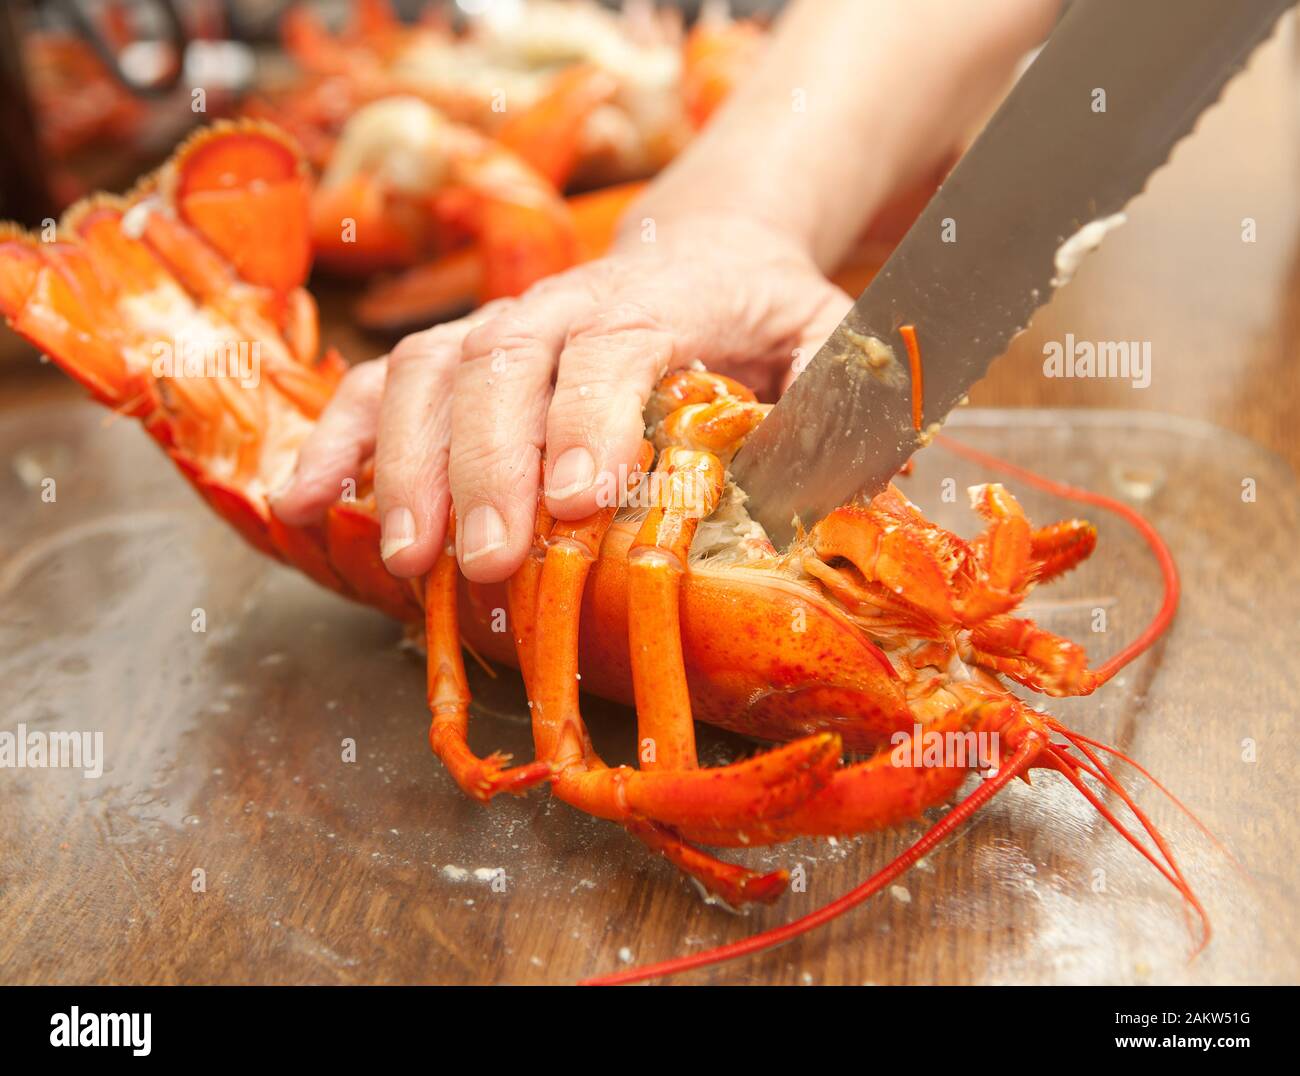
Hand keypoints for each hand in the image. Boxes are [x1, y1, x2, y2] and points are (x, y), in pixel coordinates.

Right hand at [270, 212, 850, 582]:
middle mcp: (562, 306)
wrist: (707, 248)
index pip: (608, 350)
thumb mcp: (827, 337)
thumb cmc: (764, 310)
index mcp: (657, 303)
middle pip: (499, 363)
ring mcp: (498, 326)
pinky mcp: (456, 354)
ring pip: (424, 370)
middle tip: (487, 563)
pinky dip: (336, 440)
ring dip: (402, 463)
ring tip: (404, 558)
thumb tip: (847, 480)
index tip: (574, 505)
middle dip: (484, 466)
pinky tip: (305, 503)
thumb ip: (839, 396)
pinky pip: (378, 383)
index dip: (585, 421)